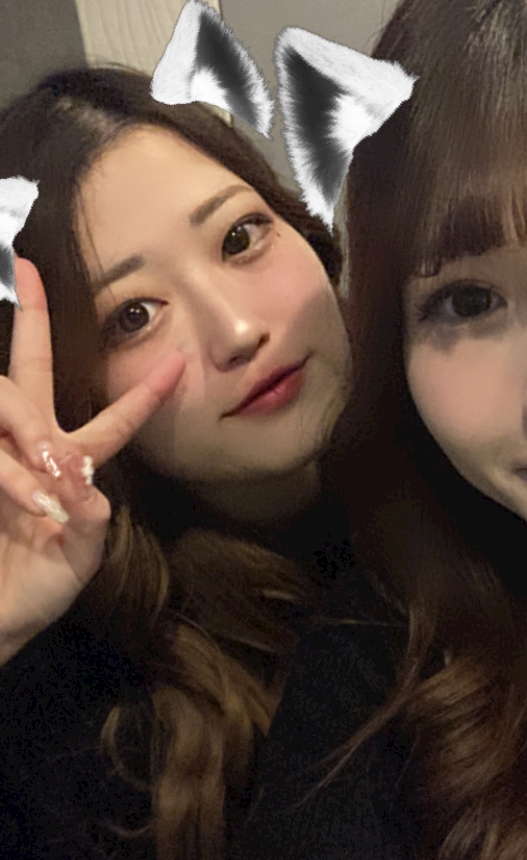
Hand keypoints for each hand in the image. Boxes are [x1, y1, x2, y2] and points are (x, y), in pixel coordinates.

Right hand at [0, 258, 184, 662]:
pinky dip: (12, 476)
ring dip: (27, 433)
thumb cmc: (38, 589)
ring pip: (8, 401)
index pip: (113, 420)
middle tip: (29, 271)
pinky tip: (36, 506)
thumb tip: (83, 483)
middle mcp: (30, 449)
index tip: (176, 362)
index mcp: (71, 466)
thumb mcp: (80, 557)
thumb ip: (90, 521)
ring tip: (45, 477)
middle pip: (28, 367)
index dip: (144, 395)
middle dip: (31, 315)